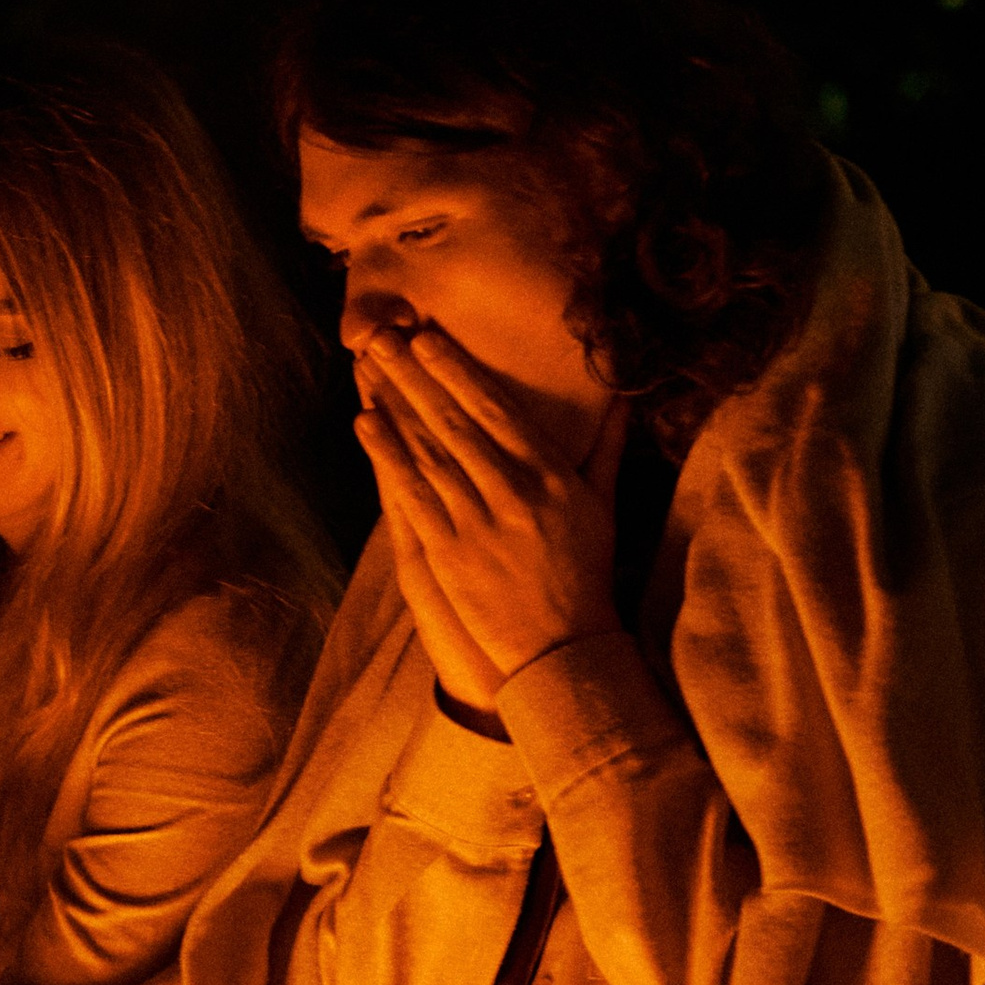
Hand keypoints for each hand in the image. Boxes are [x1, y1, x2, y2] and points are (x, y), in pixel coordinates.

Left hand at [356, 324, 623, 710]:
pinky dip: (385, 456)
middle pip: (454, 420)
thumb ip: (605, 446)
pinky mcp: (447, 554)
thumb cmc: (586, 574)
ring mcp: (476, 522)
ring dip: (394, 403)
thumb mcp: (603, 505)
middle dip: (415, 373)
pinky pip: (410, 494)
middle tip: (382, 334)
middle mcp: (512, 492)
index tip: (429, 335)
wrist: (563, 649)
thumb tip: (620, 396)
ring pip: (426, 449)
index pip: (497, 409)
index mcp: (551, 475)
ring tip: (368, 366)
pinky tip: (365, 424)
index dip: (459, 369)